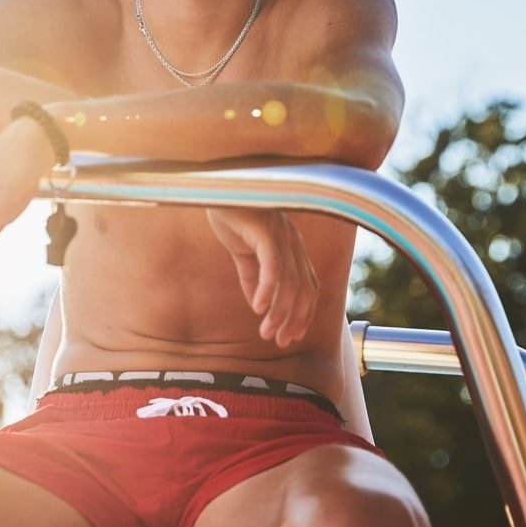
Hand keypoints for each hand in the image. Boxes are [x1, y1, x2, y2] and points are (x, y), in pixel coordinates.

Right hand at [205, 207, 318, 346]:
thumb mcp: (242, 252)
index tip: (290, 336)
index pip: (308, 287)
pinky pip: (272, 265)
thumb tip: (258, 305)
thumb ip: (252, 277)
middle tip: (279, 341)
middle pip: (304, 289)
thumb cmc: (232, 214)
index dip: (303, 314)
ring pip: (289, 283)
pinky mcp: (265, 230)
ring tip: (266, 332)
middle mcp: (293, 242)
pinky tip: (258, 308)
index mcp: (291, 247)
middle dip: (295, 319)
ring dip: (280, 312)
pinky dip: (268, 289)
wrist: (217, 185)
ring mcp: (281, 235)